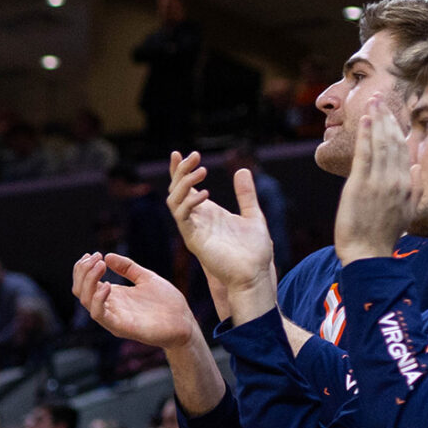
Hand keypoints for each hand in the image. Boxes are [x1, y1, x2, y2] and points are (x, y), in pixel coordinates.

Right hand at [72, 252, 196, 351]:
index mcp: (113, 296)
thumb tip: (107, 256)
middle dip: (83, 271)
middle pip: (80, 290)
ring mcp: (113, 318)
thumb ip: (128, 268)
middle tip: (96, 258)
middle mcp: (109, 307)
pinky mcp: (120, 327)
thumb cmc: (167, 303)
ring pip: (86, 301)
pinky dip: (98, 299)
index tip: (94, 253)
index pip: (85, 283)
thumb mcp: (146, 278)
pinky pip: (99, 315)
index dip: (83, 268)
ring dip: (89, 281)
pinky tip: (108, 284)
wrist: (184, 322)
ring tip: (101, 266)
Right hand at [165, 152, 278, 321]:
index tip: (179, 152)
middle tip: (195, 156)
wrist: (254, 275)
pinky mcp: (193, 239)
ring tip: (202, 170)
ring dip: (184, 183)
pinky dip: (190, 202)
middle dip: (180, 171)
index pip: (186, 187)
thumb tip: (242, 169)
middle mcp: (196, 219)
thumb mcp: (253, 215)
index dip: (179, 170)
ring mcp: (193, 229)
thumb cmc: (254, 251)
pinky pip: (183, 217)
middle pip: (176, 190)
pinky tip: (205, 194)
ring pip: (174, 201)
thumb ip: (245, 194)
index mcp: (207, 212)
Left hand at [334, 90, 415, 262]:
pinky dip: (366, 135)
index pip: (404, 149)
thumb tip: (416, 166)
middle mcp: (396, 179)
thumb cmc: (384, 234)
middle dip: (387, 118)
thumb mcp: (408, 210)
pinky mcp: (360, 185)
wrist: (368, 253)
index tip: (394, 113)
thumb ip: (415, 187)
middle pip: (393, 141)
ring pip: (380, 144)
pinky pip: (365, 154)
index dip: (398, 129)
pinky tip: (365, 119)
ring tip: (373, 101)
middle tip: (381, 97)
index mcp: (407, 184)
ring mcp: (379, 181)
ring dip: (376, 120)